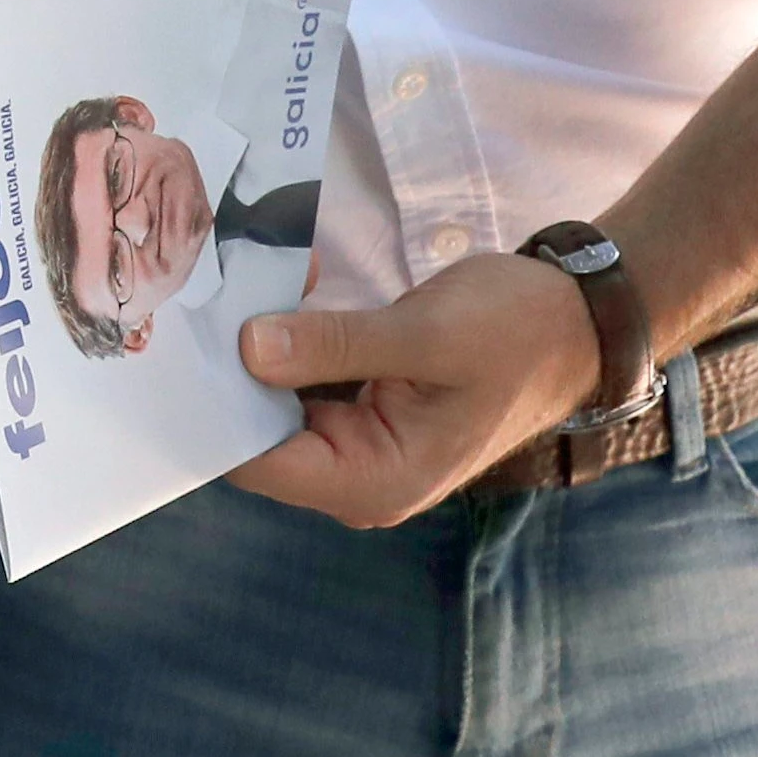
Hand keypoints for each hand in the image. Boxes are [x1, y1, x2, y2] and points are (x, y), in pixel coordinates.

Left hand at [227, 252, 602, 527]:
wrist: (577, 321)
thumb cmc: (517, 333)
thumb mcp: (428, 334)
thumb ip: (337, 344)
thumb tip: (247, 349)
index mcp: (374, 480)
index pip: (258, 461)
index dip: (213, 406)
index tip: (180, 342)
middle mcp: (357, 473)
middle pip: (257, 430)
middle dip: (228, 366)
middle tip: (197, 290)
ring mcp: (359, 440)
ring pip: (275, 399)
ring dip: (256, 343)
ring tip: (230, 276)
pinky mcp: (363, 404)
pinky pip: (302, 378)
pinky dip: (287, 336)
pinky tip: (276, 283)